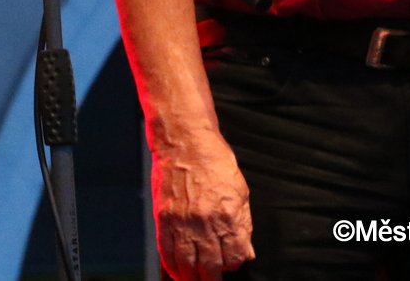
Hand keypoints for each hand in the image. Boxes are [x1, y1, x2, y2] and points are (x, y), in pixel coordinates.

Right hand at [150, 130, 253, 280]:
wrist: (184, 142)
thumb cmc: (213, 161)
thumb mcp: (240, 191)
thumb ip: (244, 224)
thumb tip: (246, 251)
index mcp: (228, 215)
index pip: (234, 257)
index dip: (234, 265)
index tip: (231, 263)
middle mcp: (205, 222)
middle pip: (209, 267)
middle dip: (211, 279)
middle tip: (211, 279)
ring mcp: (182, 222)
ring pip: (186, 264)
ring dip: (191, 277)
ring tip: (194, 280)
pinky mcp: (163, 218)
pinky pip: (167, 251)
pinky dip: (171, 265)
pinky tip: (176, 271)